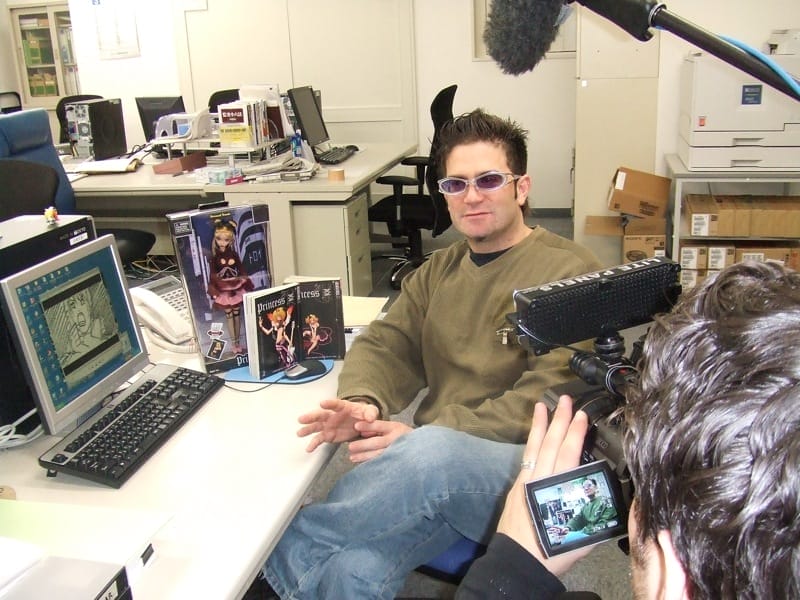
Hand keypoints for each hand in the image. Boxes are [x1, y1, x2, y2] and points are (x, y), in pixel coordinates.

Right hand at [297, 398, 379, 451]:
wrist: (362, 423)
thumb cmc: (364, 414)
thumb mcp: (371, 411)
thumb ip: (370, 413)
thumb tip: (370, 418)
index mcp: (343, 407)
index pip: (335, 404)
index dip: (329, 404)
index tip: (322, 403)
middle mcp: (332, 415)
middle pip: (320, 415)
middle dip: (311, 417)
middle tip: (302, 419)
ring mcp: (328, 425)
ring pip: (316, 426)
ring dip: (308, 429)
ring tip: (299, 433)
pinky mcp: (328, 435)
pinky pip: (319, 439)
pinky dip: (314, 444)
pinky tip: (309, 448)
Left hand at [347, 420, 412, 462]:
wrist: (422, 450)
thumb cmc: (402, 437)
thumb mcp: (392, 428)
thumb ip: (377, 428)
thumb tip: (361, 431)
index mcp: (396, 428)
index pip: (381, 425)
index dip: (368, 426)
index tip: (355, 426)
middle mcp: (397, 440)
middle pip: (379, 442)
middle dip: (363, 445)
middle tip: (350, 446)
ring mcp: (398, 453)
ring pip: (380, 455)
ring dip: (364, 457)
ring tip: (352, 457)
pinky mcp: (397, 464)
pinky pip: (383, 465)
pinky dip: (372, 465)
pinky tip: (363, 467)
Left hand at [496, 395, 590, 576]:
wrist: (518, 563)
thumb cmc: (552, 552)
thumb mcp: (580, 534)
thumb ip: (591, 511)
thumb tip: (605, 495)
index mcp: (555, 490)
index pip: (567, 455)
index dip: (574, 434)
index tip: (581, 416)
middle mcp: (538, 481)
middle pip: (550, 444)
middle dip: (559, 420)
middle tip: (565, 399)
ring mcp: (525, 482)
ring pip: (534, 447)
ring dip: (540, 424)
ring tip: (542, 405)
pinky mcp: (517, 486)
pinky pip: (527, 457)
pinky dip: (531, 442)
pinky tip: (534, 434)